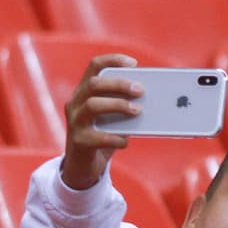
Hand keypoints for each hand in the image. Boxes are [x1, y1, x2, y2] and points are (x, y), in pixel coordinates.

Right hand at [61, 53, 141, 190]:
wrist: (83, 166)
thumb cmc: (102, 136)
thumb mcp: (113, 119)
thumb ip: (125, 108)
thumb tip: (152, 102)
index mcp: (84, 92)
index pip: (94, 66)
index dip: (112, 60)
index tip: (134, 63)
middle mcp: (75, 103)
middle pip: (94, 84)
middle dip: (119, 84)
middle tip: (140, 90)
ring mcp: (74, 122)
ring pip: (92, 105)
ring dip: (118, 105)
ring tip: (137, 111)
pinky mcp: (79, 142)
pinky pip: (98, 137)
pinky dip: (116, 138)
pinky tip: (126, 141)